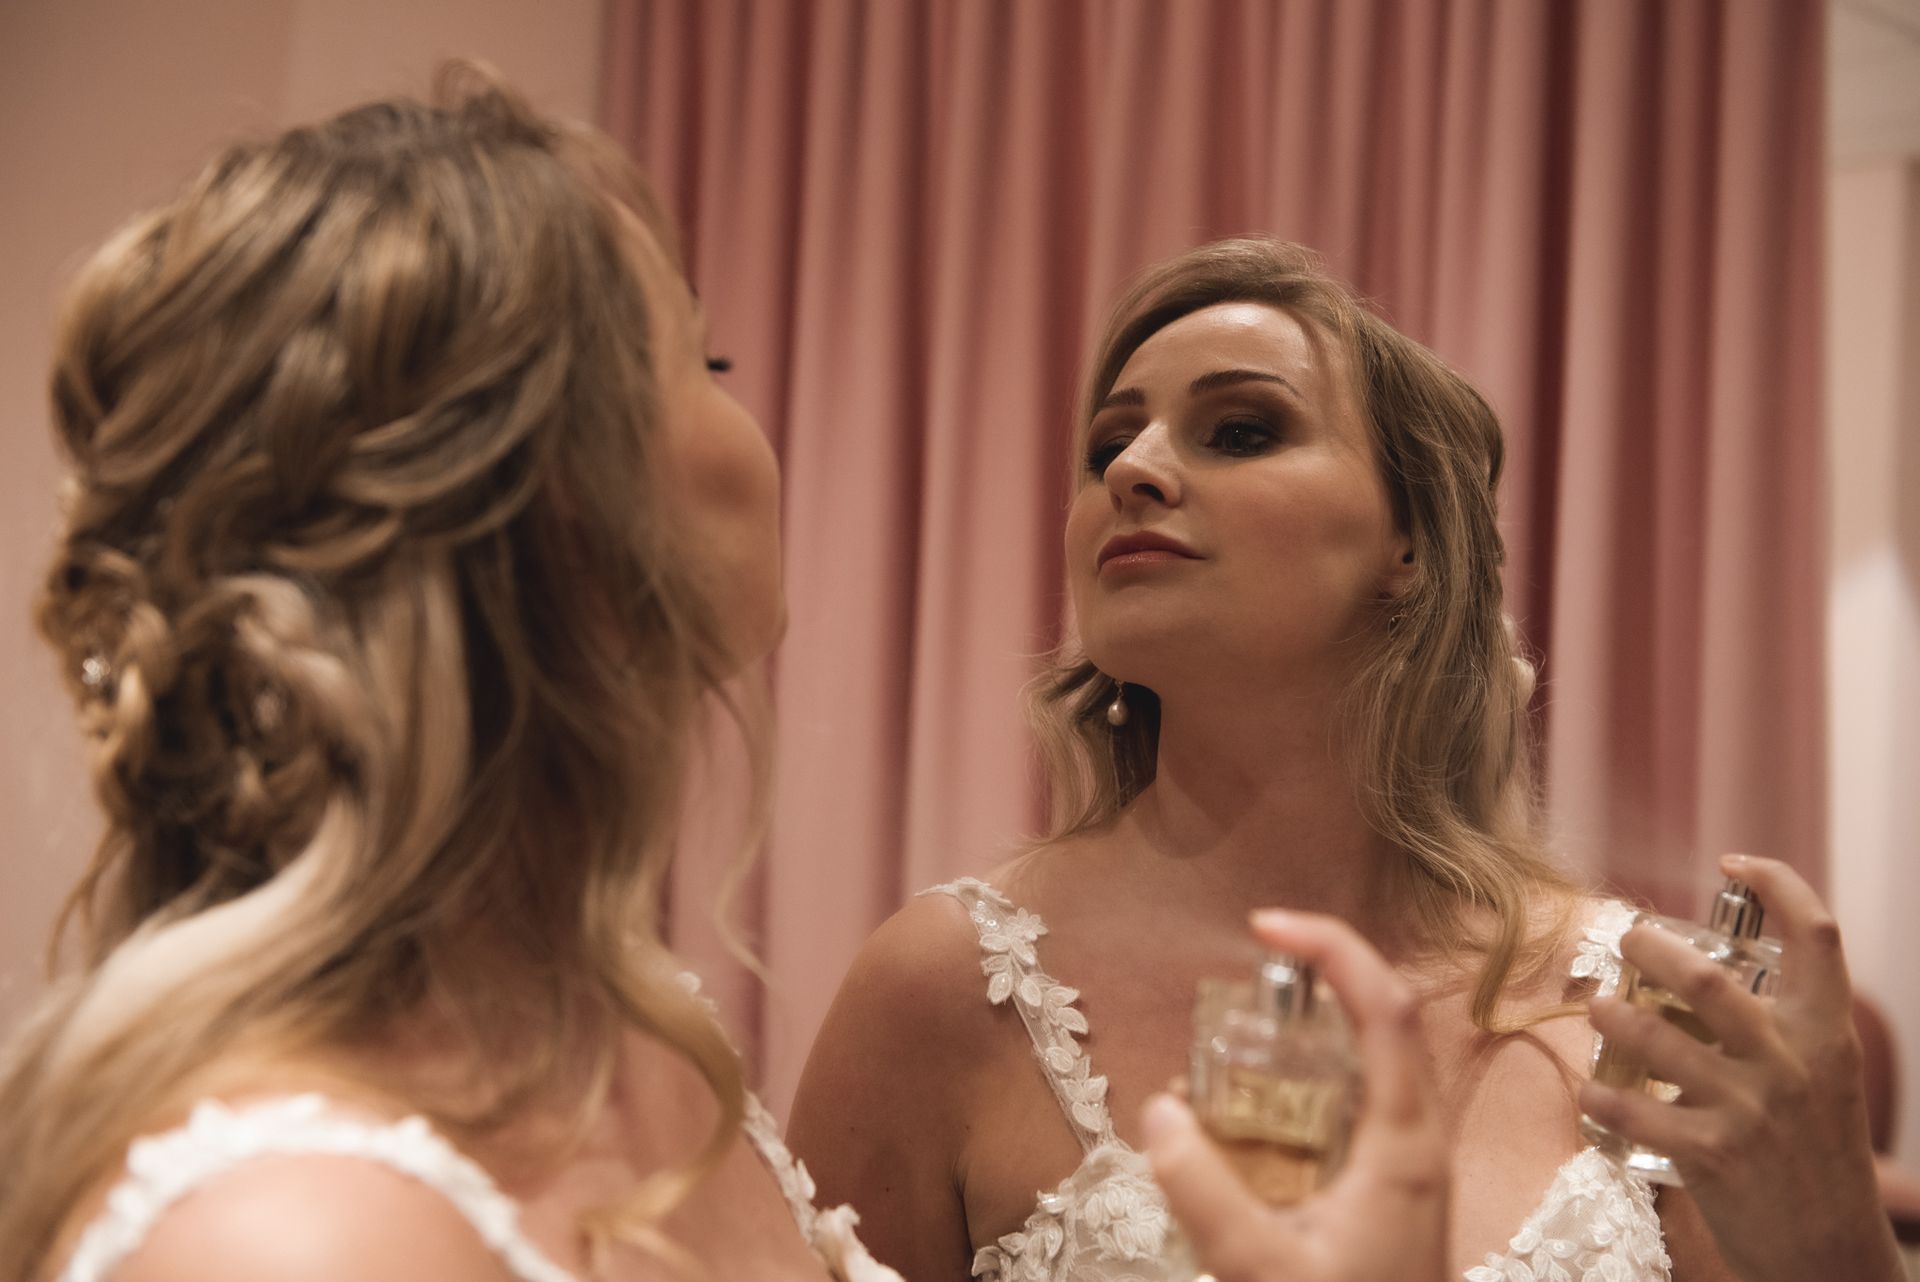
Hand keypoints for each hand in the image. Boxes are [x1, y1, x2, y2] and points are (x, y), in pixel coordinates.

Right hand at [1141, 910, 1448, 1281]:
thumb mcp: (1260, 1271)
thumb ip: (1202, 1191)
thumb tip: (1157, 1108)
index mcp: (1403, 1142)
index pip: (1386, 1006)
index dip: (1332, 947)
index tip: (1263, 924)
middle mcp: (1418, 1138)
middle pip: (1384, 1018)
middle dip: (1317, 978)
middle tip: (1248, 976)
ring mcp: (1410, 1164)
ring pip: (1371, 1060)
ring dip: (1311, 1030)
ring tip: (1236, 1041)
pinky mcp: (1390, 1191)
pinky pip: (1355, 1105)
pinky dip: (1307, 1082)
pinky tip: (1250, 1116)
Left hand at [1578, 854, 1903, 1281]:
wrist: (1833, 1257)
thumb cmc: (1814, 1159)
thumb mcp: (1820, 1082)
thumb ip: (1775, 1032)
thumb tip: (1693, 978)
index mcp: (1826, 1037)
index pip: (1819, 937)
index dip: (1779, 884)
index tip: (1735, 861)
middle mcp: (1793, 1064)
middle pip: (1706, 979)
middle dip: (1651, 949)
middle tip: (1626, 941)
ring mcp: (1751, 1110)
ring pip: (1657, 1037)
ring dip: (1613, 1017)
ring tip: (1597, 1009)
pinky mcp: (1712, 1157)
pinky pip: (1634, 1111)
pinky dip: (1602, 1096)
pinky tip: (1591, 1091)